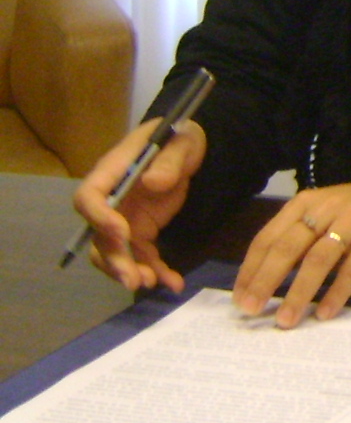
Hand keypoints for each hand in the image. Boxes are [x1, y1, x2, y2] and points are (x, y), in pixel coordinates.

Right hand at [73, 118, 208, 295]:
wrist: (188, 149)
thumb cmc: (178, 139)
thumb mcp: (181, 143)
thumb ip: (168, 162)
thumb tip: (152, 182)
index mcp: (113, 172)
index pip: (89, 197)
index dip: (99, 217)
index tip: (122, 233)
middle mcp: (112, 200)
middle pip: (99, 235)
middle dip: (114, 259)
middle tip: (133, 278)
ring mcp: (125, 218)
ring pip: (116, 252)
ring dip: (129, 270)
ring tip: (151, 283)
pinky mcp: (143, 230)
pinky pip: (143, 256)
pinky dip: (156, 270)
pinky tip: (173, 283)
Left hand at [233, 181, 350, 327]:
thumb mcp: (323, 214)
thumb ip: (297, 238)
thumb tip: (263, 280)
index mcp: (304, 204)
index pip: (268, 238)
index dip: (251, 270)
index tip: (240, 298)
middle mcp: (325, 209)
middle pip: (288, 248)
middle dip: (266, 282)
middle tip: (251, 310)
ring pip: (318, 259)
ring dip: (299, 292)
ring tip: (286, 320)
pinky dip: (337, 292)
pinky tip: (325, 313)